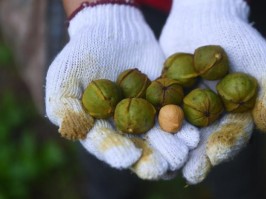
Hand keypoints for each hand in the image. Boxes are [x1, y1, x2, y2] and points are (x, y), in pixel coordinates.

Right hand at [45, 4, 198, 179]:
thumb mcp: (65, 75)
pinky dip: (184, 127)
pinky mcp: (164, 104)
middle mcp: (123, 128)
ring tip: (184, 150)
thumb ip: (64, 104)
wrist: (114, 31)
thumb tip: (71, 130)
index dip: (115, 151)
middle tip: (162, 166)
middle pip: (137, 148)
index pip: (106, 144)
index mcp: (98, 127)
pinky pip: (175, 117)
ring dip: (173, 146)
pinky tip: (194, 134)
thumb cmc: (83, 52)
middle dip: (150, 159)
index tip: (128, 158)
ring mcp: (146, 117)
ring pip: (160, 137)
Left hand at [160, 0, 265, 183]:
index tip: (213, 157)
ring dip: (171, 148)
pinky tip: (144, 137)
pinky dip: (152, 124)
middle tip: (187, 172)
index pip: (230, 134)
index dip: (223, 146)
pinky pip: (158, 112)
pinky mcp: (165, 95)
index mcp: (233, 113)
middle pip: (202, 140)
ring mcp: (185, 106)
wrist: (206, 17)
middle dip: (195, 156)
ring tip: (162, 164)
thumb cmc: (239, 37)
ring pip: (178, 131)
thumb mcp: (260, 61)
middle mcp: (208, 115)